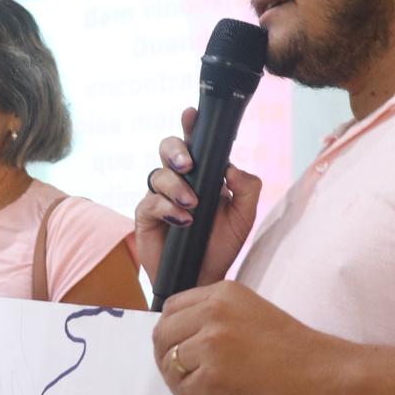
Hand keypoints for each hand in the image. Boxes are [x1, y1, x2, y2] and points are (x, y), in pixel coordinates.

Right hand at [135, 107, 261, 286]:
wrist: (203, 280)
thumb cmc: (221, 246)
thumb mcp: (244, 217)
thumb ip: (247, 189)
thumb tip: (232, 167)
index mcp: (203, 174)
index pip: (195, 143)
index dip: (190, 125)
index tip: (191, 114)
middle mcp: (179, 181)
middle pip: (167, 148)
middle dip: (175, 149)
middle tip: (188, 163)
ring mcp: (160, 198)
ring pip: (157, 173)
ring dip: (176, 186)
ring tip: (193, 204)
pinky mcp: (146, 217)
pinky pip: (150, 202)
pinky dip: (167, 208)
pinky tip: (183, 220)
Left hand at [150, 281, 343, 394]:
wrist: (325, 374)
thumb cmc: (295, 351)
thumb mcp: (251, 314)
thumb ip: (217, 317)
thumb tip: (182, 340)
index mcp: (223, 292)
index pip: (171, 308)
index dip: (171, 334)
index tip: (179, 351)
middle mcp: (214, 311)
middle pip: (162, 335)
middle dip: (167, 359)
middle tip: (184, 377)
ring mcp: (213, 343)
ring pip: (170, 364)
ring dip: (181, 382)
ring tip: (205, 390)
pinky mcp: (215, 376)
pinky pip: (184, 391)